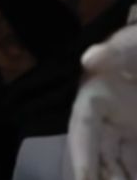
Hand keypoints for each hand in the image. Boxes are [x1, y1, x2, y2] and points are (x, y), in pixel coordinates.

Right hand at [70, 23, 136, 179]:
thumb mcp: (128, 46)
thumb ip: (112, 53)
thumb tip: (89, 59)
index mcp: (94, 98)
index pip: (82, 130)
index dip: (81, 156)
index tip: (82, 178)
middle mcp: (106, 118)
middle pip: (100, 155)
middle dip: (103, 176)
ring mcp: (126, 128)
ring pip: (118, 162)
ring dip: (119, 176)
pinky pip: (135, 159)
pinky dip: (133, 171)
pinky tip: (134, 177)